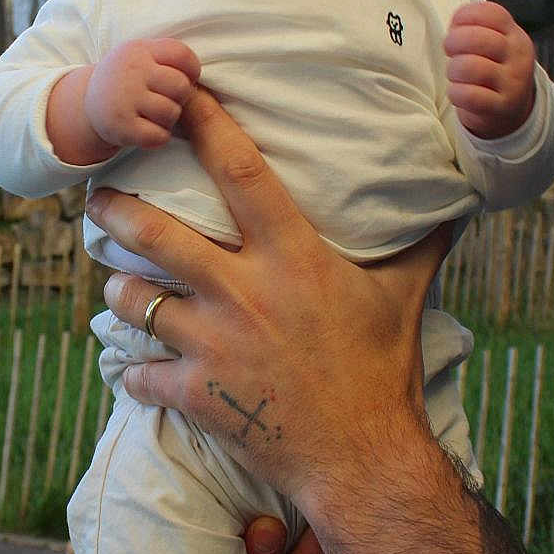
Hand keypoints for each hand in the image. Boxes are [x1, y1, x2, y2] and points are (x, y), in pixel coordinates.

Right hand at [85, 37, 201, 150]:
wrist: (87, 103)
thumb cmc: (126, 79)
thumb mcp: (140, 56)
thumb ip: (167, 59)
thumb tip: (198, 80)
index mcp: (140, 50)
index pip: (182, 54)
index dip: (192, 70)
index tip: (184, 78)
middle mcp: (131, 71)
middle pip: (181, 86)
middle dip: (180, 97)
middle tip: (166, 99)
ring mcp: (125, 99)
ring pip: (171, 112)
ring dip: (169, 119)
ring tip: (155, 115)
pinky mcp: (121, 126)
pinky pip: (159, 136)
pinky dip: (158, 137)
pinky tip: (148, 130)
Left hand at [87, 86, 451, 514]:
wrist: (363, 460)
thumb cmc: (383, 374)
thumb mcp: (403, 298)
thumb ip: (420, 245)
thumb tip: (455, 203)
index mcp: (293, 257)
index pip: (241, 171)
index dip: (205, 124)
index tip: (176, 93)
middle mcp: (245, 292)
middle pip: (157, 235)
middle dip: (116, 210)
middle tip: (97, 198)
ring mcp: (214, 345)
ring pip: (135, 301)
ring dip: (121, 290)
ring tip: (118, 283)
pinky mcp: (197, 394)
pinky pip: (142, 374)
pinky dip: (136, 371)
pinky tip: (137, 367)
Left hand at [444, 0, 534, 138]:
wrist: (511, 110)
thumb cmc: (492, 69)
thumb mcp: (495, 44)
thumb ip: (477, 28)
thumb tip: (455, 23)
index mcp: (515, 35)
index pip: (492, 13)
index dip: (466, 16)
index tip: (455, 26)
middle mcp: (518, 56)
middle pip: (478, 38)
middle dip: (453, 42)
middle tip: (449, 51)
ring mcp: (513, 83)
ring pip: (471, 67)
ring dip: (453, 70)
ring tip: (455, 74)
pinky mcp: (502, 107)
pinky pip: (469, 95)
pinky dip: (456, 93)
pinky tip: (458, 92)